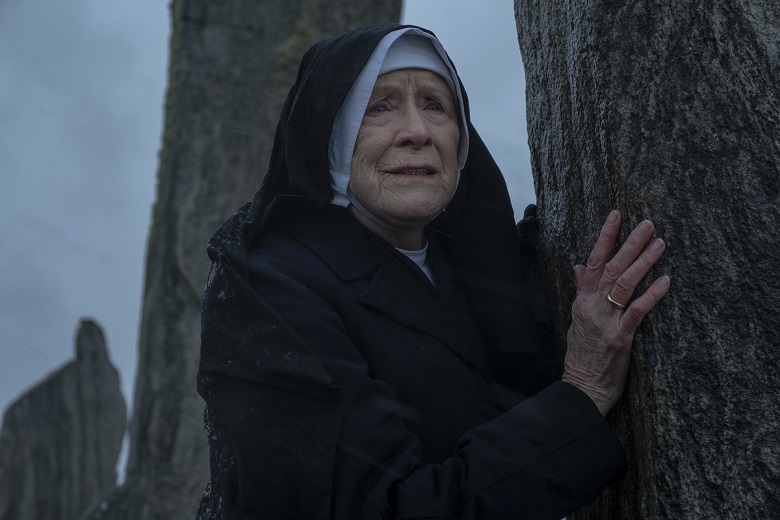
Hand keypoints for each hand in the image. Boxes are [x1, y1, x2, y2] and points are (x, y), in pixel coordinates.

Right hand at [562, 210, 670, 414]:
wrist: (582, 386)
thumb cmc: (581, 355)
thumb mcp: (576, 319)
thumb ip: (580, 291)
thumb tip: (578, 266)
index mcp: (582, 300)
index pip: (592, 261)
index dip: (604, 237)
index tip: (616, 215)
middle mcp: (592, 306)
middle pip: (611, 267)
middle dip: (629, 243)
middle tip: (647, 223)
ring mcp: (606, 321)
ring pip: (624, 284)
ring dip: (643, 262)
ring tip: (660, 244)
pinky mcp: (620, 337)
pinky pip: (637, 311)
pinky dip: (652, 294)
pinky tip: (666, 281)